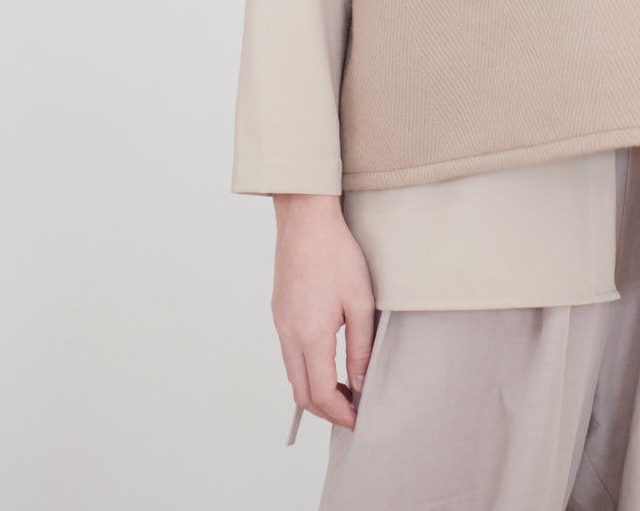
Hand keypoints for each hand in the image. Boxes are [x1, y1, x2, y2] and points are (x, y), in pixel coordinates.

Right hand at [272, 194, 377, 430]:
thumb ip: (360, 349)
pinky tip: (327, 362)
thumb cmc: (336, 254)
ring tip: (344, 389)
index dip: (341, 414)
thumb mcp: (360, 302)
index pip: (321, 394)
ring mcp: (280, 324)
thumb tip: (360, 385)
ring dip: (315, 391)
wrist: (306, 219)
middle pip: (301, 393)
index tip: (359, 420)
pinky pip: (288, 354)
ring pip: (292, 375)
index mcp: (310, 336)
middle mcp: (289, 335)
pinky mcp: (279, 313)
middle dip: (326, 410)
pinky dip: (306, 370)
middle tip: (352, 410)